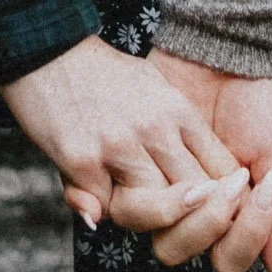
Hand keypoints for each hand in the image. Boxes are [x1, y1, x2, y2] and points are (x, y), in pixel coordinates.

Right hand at [1, 34, 248, 241]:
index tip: (216, 207)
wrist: (46, 48)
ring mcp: (119, 145)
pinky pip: (106, 207)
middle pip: (198, 196)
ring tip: (141, 208)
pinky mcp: (82, 158)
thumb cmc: (102, 73)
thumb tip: (177, 179)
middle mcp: (155, 128)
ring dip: (151, 218)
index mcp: (177, 110)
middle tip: (188, 223)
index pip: (221, 167)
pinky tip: (97, 196)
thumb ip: (169, 139)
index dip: (224, 198)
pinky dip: (102, 208)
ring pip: (158, 209)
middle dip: (198, 219)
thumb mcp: (149, 89)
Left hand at [143, 51, 271, 271]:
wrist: (231, 48)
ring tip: (204, 170)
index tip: (256, 189)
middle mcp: (190, 208)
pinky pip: (122, 186)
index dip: (241, 237)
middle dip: (207, 221)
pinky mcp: (132, 156)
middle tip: (229, 180)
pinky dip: (141, 182)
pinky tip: (170, 156)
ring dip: (180, 205)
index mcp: (228, 214)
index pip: (226, 260)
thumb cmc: (262, 103)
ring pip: (148, 227)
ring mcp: (159, 183)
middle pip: (178, 251)